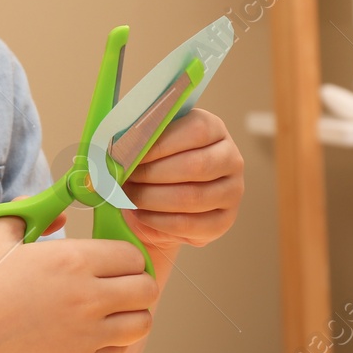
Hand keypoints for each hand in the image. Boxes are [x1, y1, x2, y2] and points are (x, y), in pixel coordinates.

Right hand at [0, 211, 155, 352]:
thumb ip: (32, 211)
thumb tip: (60, 212)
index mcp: (73, 260)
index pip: (132, 255)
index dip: (126, 254)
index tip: (113, 257)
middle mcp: (88, 298)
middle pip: (146, 289)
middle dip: (137, 282)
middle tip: (119, 281)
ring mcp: (87, 334)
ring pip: (142, 323)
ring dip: (134, 312)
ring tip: (114, 308)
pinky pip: (121, 350)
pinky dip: (116, 339)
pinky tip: (95, 330)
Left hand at [117, 108, 243, 261]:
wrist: (160, 203)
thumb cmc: (153, 164)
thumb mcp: (148, 144)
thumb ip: (139, 138)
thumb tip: (119, 144)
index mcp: (213, 128)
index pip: (195, 131)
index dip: (159, 144)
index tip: (128, 153)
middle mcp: (230, 158)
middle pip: (195, 166)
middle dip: (153, 174)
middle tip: (124, 178)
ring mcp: (232, 190)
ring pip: (193, 197)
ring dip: (153, 198)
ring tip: (129, 196)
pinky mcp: (224, 220)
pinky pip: (192, 224)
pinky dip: (160, 221)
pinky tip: (141, 214)